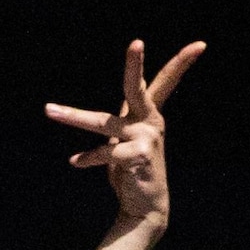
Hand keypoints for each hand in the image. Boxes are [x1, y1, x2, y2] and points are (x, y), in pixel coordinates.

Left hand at [42, 34, 200, 237]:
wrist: (144, 208)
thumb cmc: (132, 170)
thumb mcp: (126, 138)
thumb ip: (122, 117)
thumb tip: (122, 94)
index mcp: (150, 114)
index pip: (166, 82)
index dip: (182, 62)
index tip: (200, 45)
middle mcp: (151, 122)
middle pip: (138, 89)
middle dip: (135, 65)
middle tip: (137, 42)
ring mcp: (146, 139)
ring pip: (102, 123)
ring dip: (73, 116)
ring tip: (49, 110)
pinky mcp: (138, 157)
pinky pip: (103, 152)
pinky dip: (87, 158)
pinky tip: (76, 162)